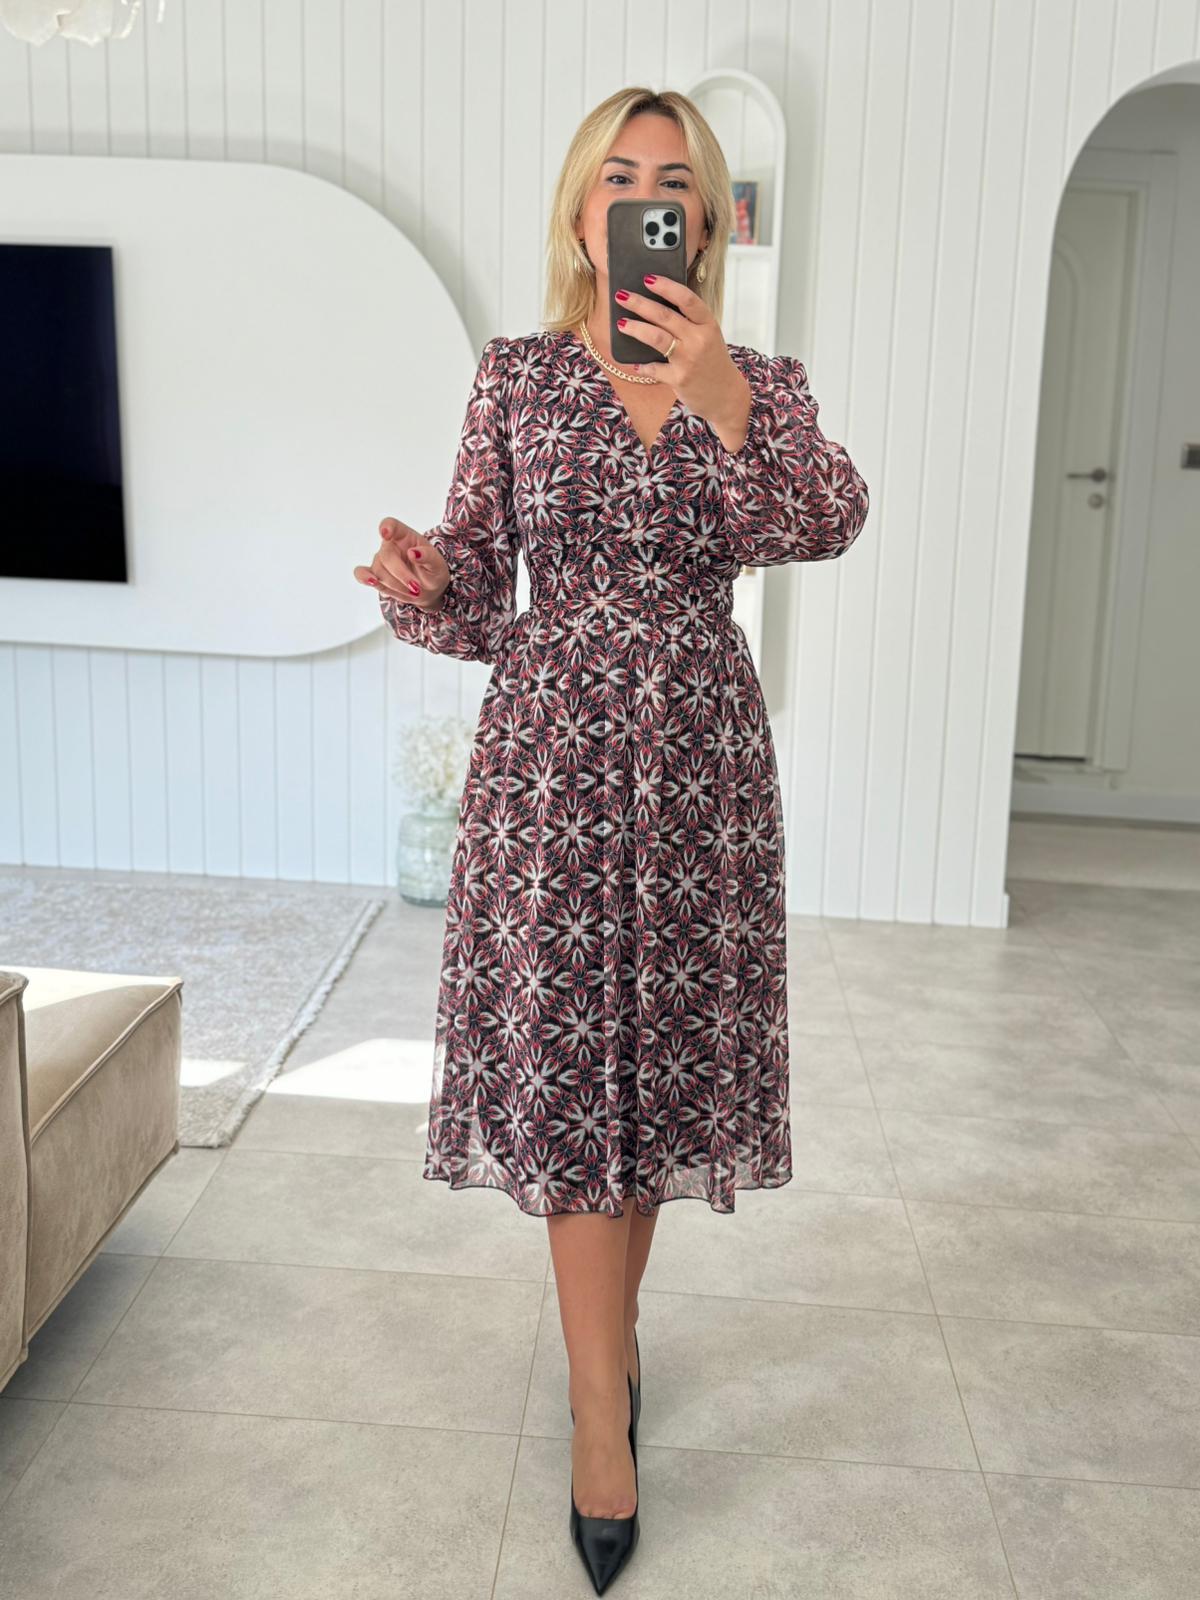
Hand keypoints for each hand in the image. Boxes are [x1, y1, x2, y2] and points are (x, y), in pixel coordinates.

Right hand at [353, 518, 448, 610]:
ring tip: (413, 591)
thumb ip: (428, 557)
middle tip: (416, 588)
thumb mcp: (438, 564)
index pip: (392, 525)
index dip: (387, 527)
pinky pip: (362, 573)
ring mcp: (380, 560)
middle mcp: (390, 546)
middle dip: (401, 575)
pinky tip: (372, 582)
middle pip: (387, 556)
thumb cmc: (432, 571)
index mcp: (405, 536)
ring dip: (396, 585)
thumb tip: (413, 552)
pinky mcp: (374, 574)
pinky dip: (364, 578)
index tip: (385, 534)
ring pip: (379, 571)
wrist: (428, 589)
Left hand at [614, 275, 750, 441]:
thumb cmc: (712, 361)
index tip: (648, 278)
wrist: (726, 395)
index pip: (687, 299)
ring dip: (635, 328)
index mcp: (708, 324)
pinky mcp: (679, 379)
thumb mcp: (708, 336)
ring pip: (656, 338)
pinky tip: (634, 364)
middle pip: (665, 316)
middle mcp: (699, 339)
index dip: (666, 286)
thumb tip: (653, 306)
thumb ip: (689, 322)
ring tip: (621, 323)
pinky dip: (642, 366)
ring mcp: (689, 360)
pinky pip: (653, 369)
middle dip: (640, 303)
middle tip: (621, 295)